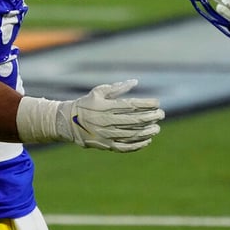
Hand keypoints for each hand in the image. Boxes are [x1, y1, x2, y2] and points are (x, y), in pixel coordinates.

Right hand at [15, 79, 164, 151]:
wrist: (68, 122)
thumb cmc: (86, 104)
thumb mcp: (99, 91)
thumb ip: (117, 88)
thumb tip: (135, 82)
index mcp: (106, 106)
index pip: (131, 105)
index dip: (147, 104)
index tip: (157, 103)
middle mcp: (107, 121)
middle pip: (134, 120)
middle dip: (151, 117)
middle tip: (161, 115)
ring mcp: (107, 134)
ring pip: (132, 134)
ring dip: (147, 131)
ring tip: (157, 128)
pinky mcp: (106, 145)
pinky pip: (125, 147)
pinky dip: (138, 145)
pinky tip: (147, 140)